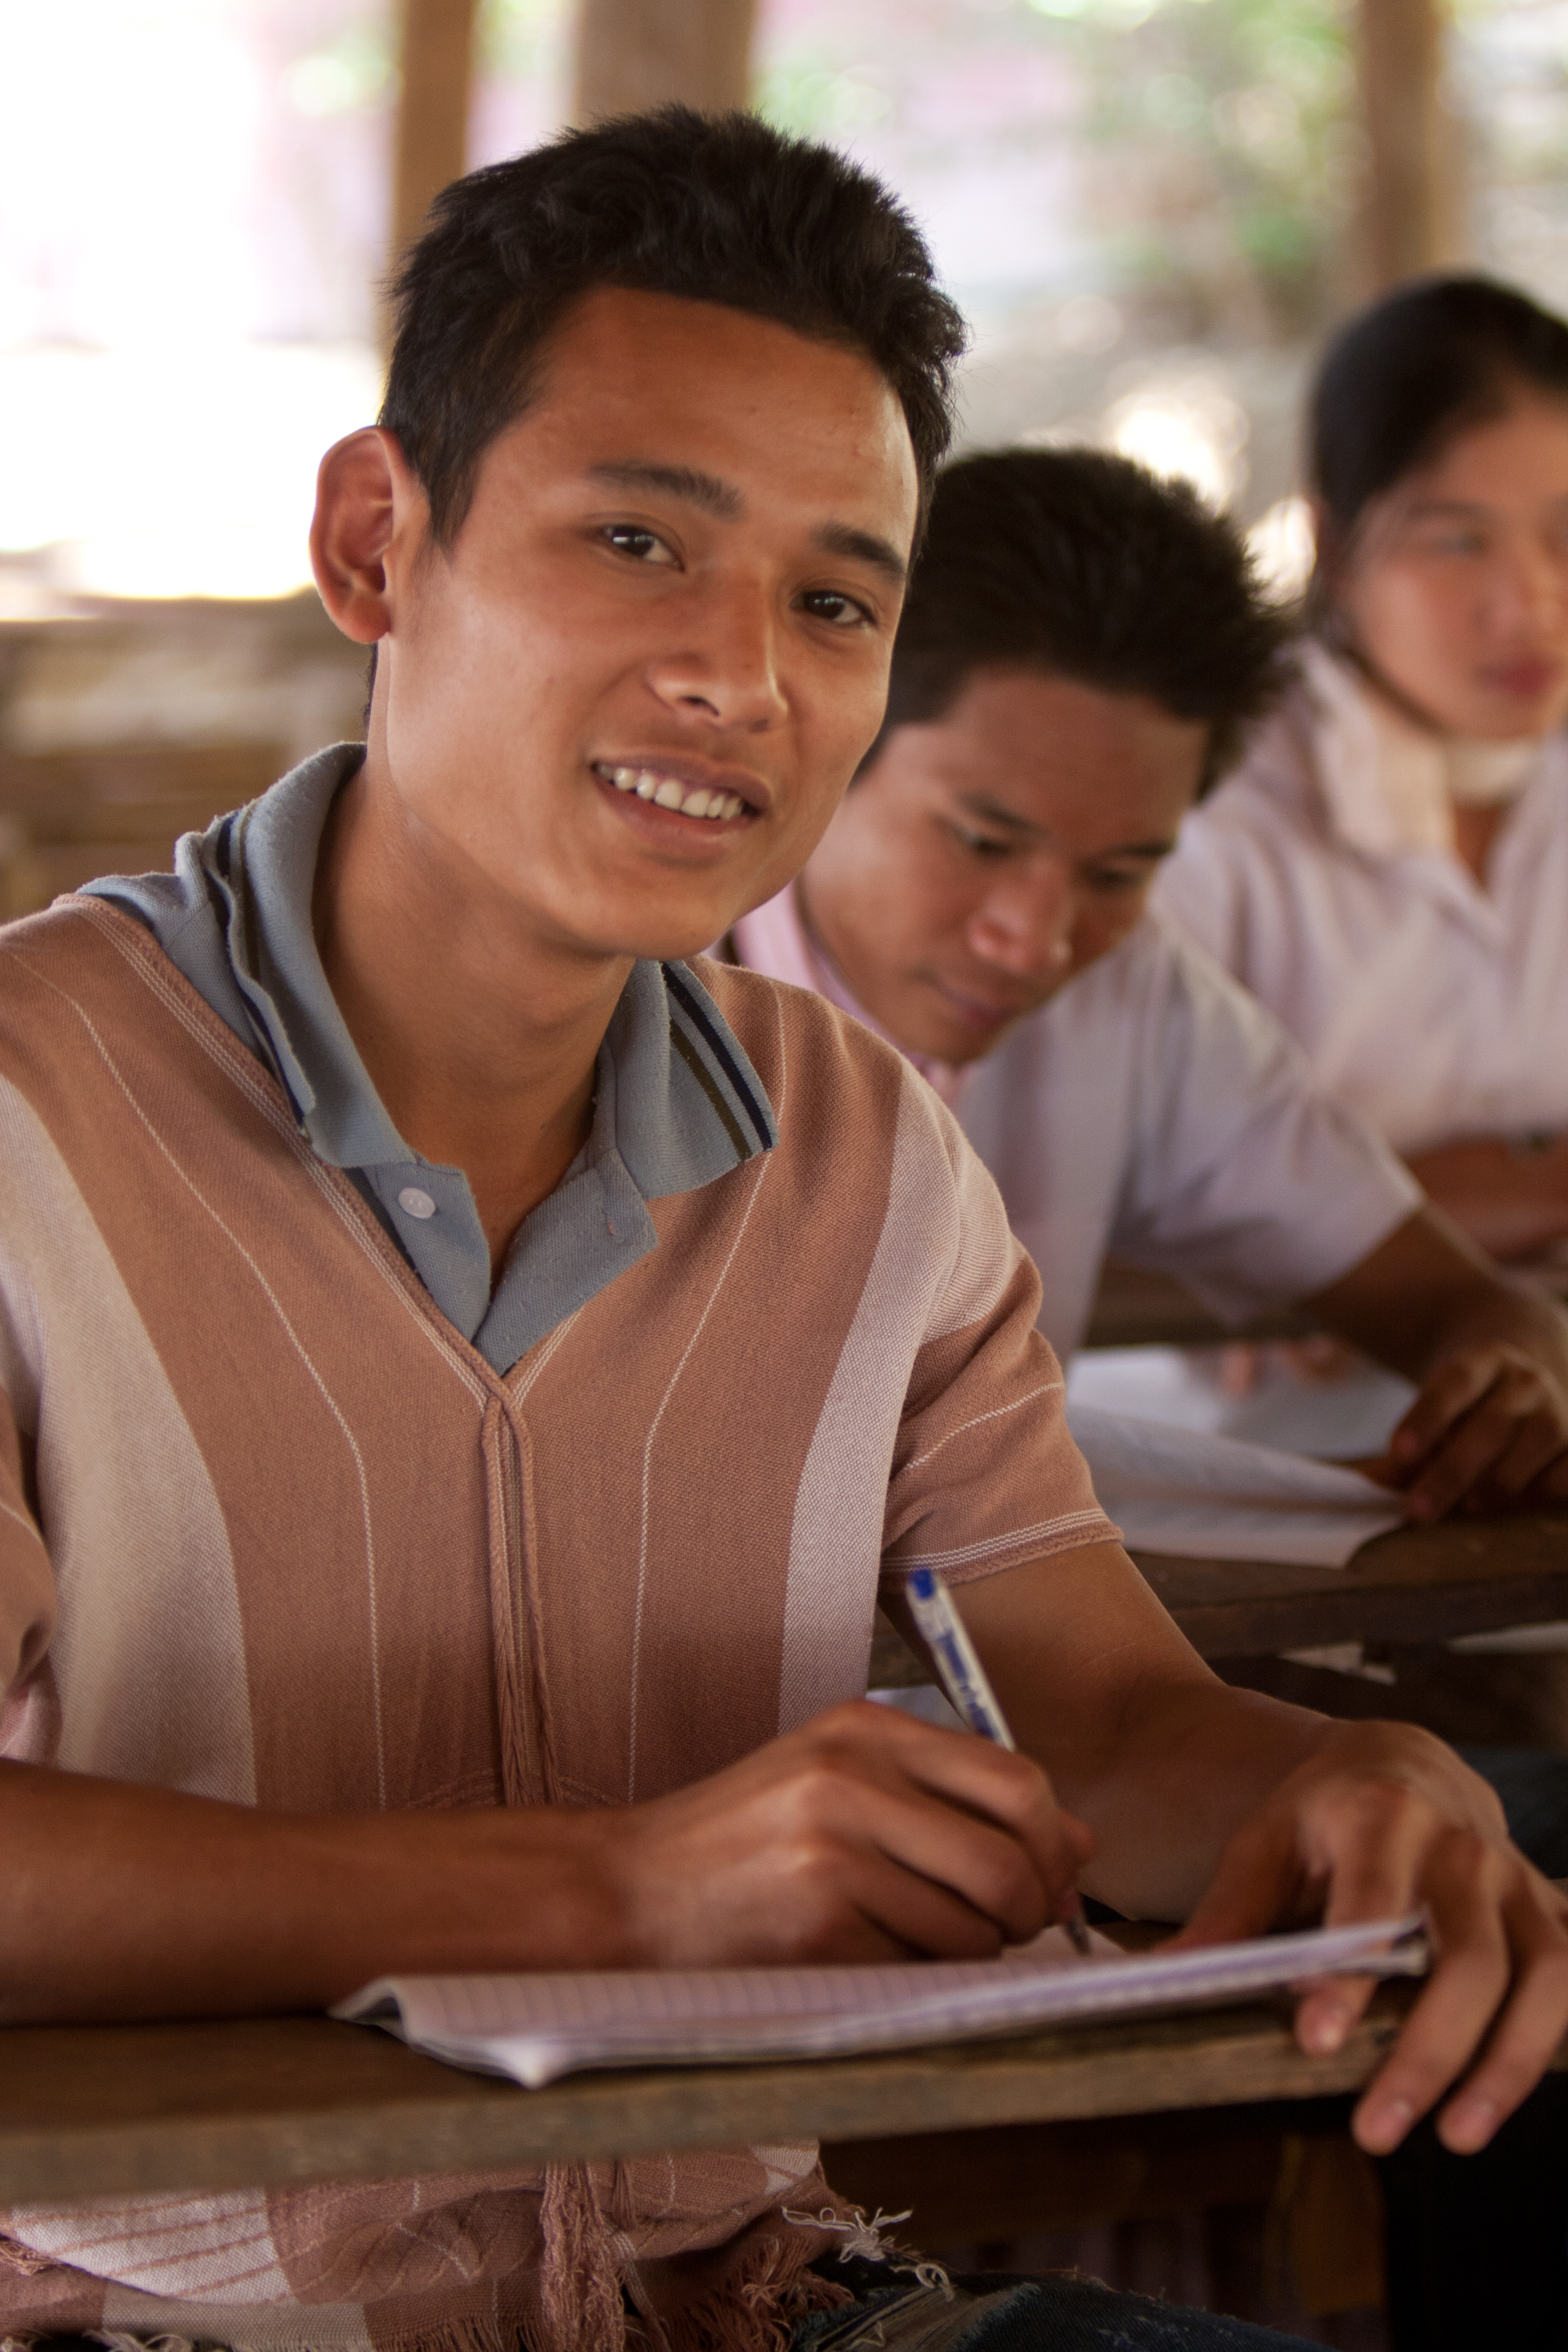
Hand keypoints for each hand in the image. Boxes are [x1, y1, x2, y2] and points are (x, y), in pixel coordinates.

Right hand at [596, 1698, 1093, 1966]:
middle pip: (1011, 1857)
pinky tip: (863, 1957)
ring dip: (967, 1954)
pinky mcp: (816, 1926)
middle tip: (1008, 1931)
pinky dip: (911, 1978)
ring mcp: (832, 1851)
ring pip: (972, 1927)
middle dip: (1029, 1910)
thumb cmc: (744, 1841)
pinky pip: (917, 1968)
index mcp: (864, 1729)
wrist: (628, 1892)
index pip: (1017, 1780)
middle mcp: (851, 1777)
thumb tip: (1081, 1844)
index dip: (1053, 1844)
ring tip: (913, 1942)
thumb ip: (952, 1800)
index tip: (1048, 1882)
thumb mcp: (843, 1784)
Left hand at [1168, 1720, 1567, 2151]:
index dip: (1349, 1975)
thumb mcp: (1265, 1841)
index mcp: (1383, 1813)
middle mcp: (1461, 1844)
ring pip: (1537, 1977)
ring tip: (1454, 2138)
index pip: (1373, 1902)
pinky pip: (1565, 1983)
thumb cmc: (1322, 1812)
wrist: (1401, 1761)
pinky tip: (1500, 2102)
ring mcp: (1514, 1877)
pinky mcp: (1547, 1909)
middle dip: (1426, 2052)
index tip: (1316, 2040)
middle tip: (1373, 2129)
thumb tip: (1170, 1972)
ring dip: (1503, 2066)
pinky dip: (1540, 2045)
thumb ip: (1230, 1909)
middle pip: (1466, 1959)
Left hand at [1369, 1339, 1567, 1518]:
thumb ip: (1408, 1448)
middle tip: (1418, 1511)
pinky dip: (1542, 1492)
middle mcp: (1526, 1380)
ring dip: (1500, 1482)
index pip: (1453, 1384)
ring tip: (1469, 1509)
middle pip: (1491, 1424)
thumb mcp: (1436, 1409)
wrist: (1529, 1377)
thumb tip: (1374, 1481)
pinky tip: (1513, 1509)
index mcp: (1483, 1359)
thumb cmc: (1468, 1408)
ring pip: (1537, 1442)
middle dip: (1452, 1471)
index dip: (1426, 1418)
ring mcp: (1560, 1407)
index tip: (1398, 1454)